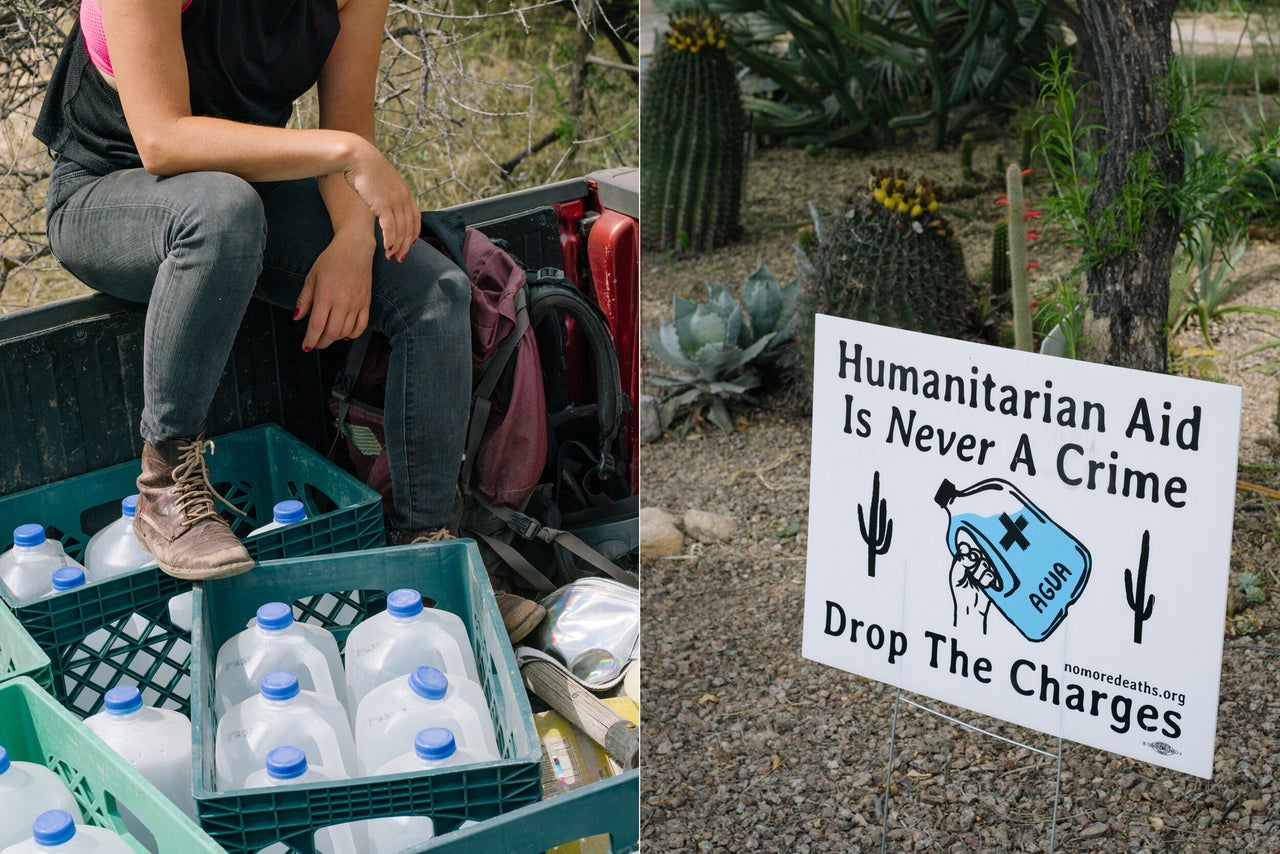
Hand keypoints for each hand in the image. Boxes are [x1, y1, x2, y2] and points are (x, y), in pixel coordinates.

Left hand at [296, 232, 372, 350]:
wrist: (355, 249)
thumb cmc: (331, 260)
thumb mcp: (311, 277)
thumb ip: (304, 299)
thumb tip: (297, 317)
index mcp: (325, 295)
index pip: (317, 326)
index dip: (310, 340)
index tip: (306, 346)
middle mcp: (342, 302)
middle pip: (331, 333)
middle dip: (322, 342)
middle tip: (316, 343)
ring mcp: (356, 304)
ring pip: (346, 332)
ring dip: (335, 338)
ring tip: (328, 336)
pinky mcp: (366, 303)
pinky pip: (361, 326)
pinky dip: (352, 334)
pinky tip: (345, 334)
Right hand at [343, 140, 418, 261]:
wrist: (357, 156)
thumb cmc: (364, 167)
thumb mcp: (382, 179)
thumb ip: (386, 191)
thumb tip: (381, 199)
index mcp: (405, 191)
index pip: (416, 217)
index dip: (414, 232)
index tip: (409, 243)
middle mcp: (403, 197)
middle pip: (410, 227)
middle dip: (406, 244)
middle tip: (400, 257)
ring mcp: (394, 201)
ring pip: (401, 230)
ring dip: (397, 246)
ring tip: (392, 257)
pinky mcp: (382, 204)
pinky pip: (390, 228)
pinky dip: (390, 240)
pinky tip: (387, 248)